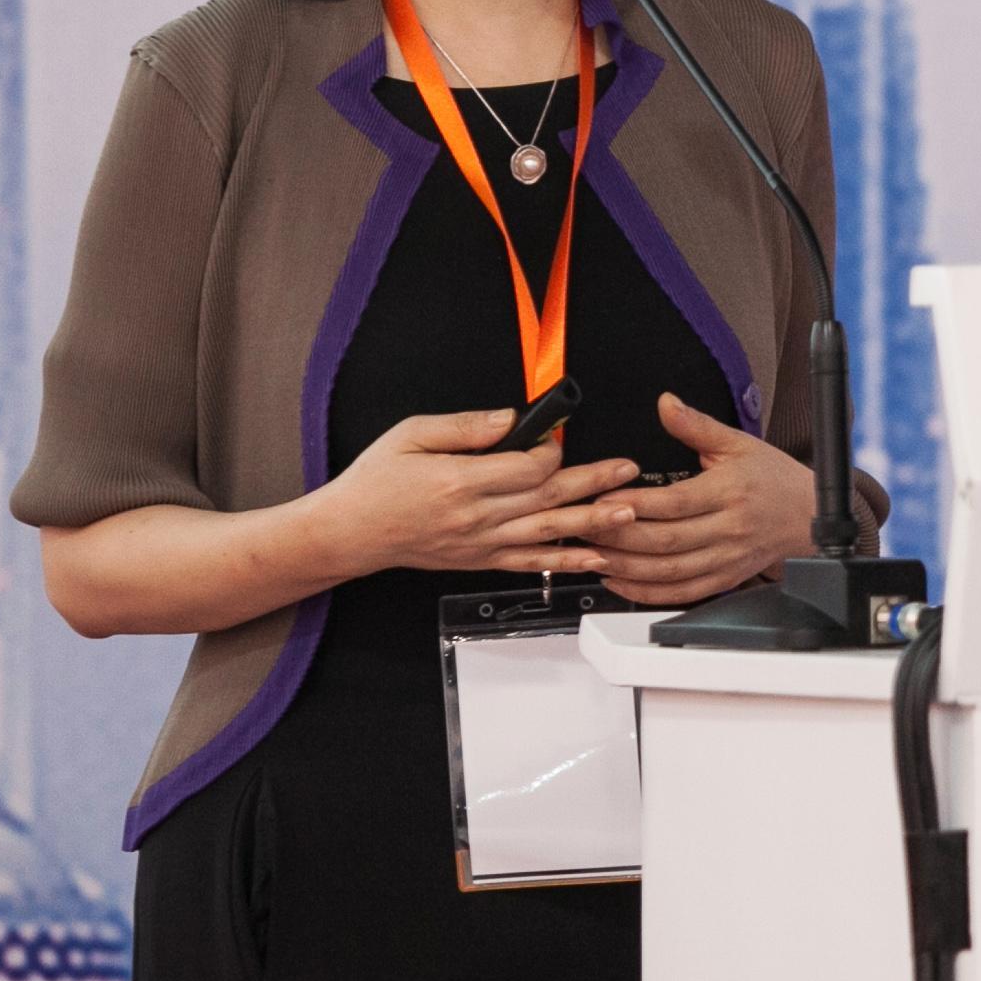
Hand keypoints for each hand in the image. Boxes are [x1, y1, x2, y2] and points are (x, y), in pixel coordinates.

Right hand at [309, 407, 641, 579]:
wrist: (352, 533)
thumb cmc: (376, 481)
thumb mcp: (410, 434)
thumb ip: (464, 426)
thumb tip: (510, 417)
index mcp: (459, 482)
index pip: (525, 467)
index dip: (551, 449)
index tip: (560, 434)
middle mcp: (476, 517)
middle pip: (547, 498)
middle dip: (593, 482)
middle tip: (628, 471)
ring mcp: (481, 544)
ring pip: (548, 533)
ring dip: (592, 523)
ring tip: (628, 513)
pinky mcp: (481, 561)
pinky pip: (531, 563)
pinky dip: (566, 562)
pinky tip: (595, 557)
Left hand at [593, 394, 818, 605]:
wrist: (810, 516)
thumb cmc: (775, 479)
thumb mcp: (738, 443)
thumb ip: (696, 425)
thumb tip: (666, 403)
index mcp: (729, 492)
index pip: (676, 503)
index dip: (635, 505)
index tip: (603, 500)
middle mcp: (728, 529)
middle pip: (667, 541)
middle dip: (621, 537)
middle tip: (586, 529)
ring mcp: (726, 559)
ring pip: (670, 572)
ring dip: (627, 568)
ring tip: (594, 556)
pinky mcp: (725, 578)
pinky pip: (682, 593)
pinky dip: (648, 592)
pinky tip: (620, 581)